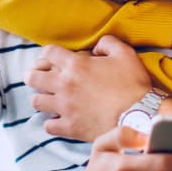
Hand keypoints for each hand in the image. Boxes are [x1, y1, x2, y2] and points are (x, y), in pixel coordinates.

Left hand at [25, 36, 150, 139]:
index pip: (48, 53)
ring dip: (41, 98)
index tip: (52, 58)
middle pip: (32, 77)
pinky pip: (48, 125)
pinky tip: (59, 120)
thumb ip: (107, 43)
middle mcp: (64, 85)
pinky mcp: (69, 127)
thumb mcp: (125, 53)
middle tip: (40, 78)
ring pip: (36, 101)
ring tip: (49, 99)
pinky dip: (51, 122)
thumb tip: (95, 48)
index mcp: (76, 65)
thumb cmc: (133, 84)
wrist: (139, 117)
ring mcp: (64, 107)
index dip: (48, 53)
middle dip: (33, 75)